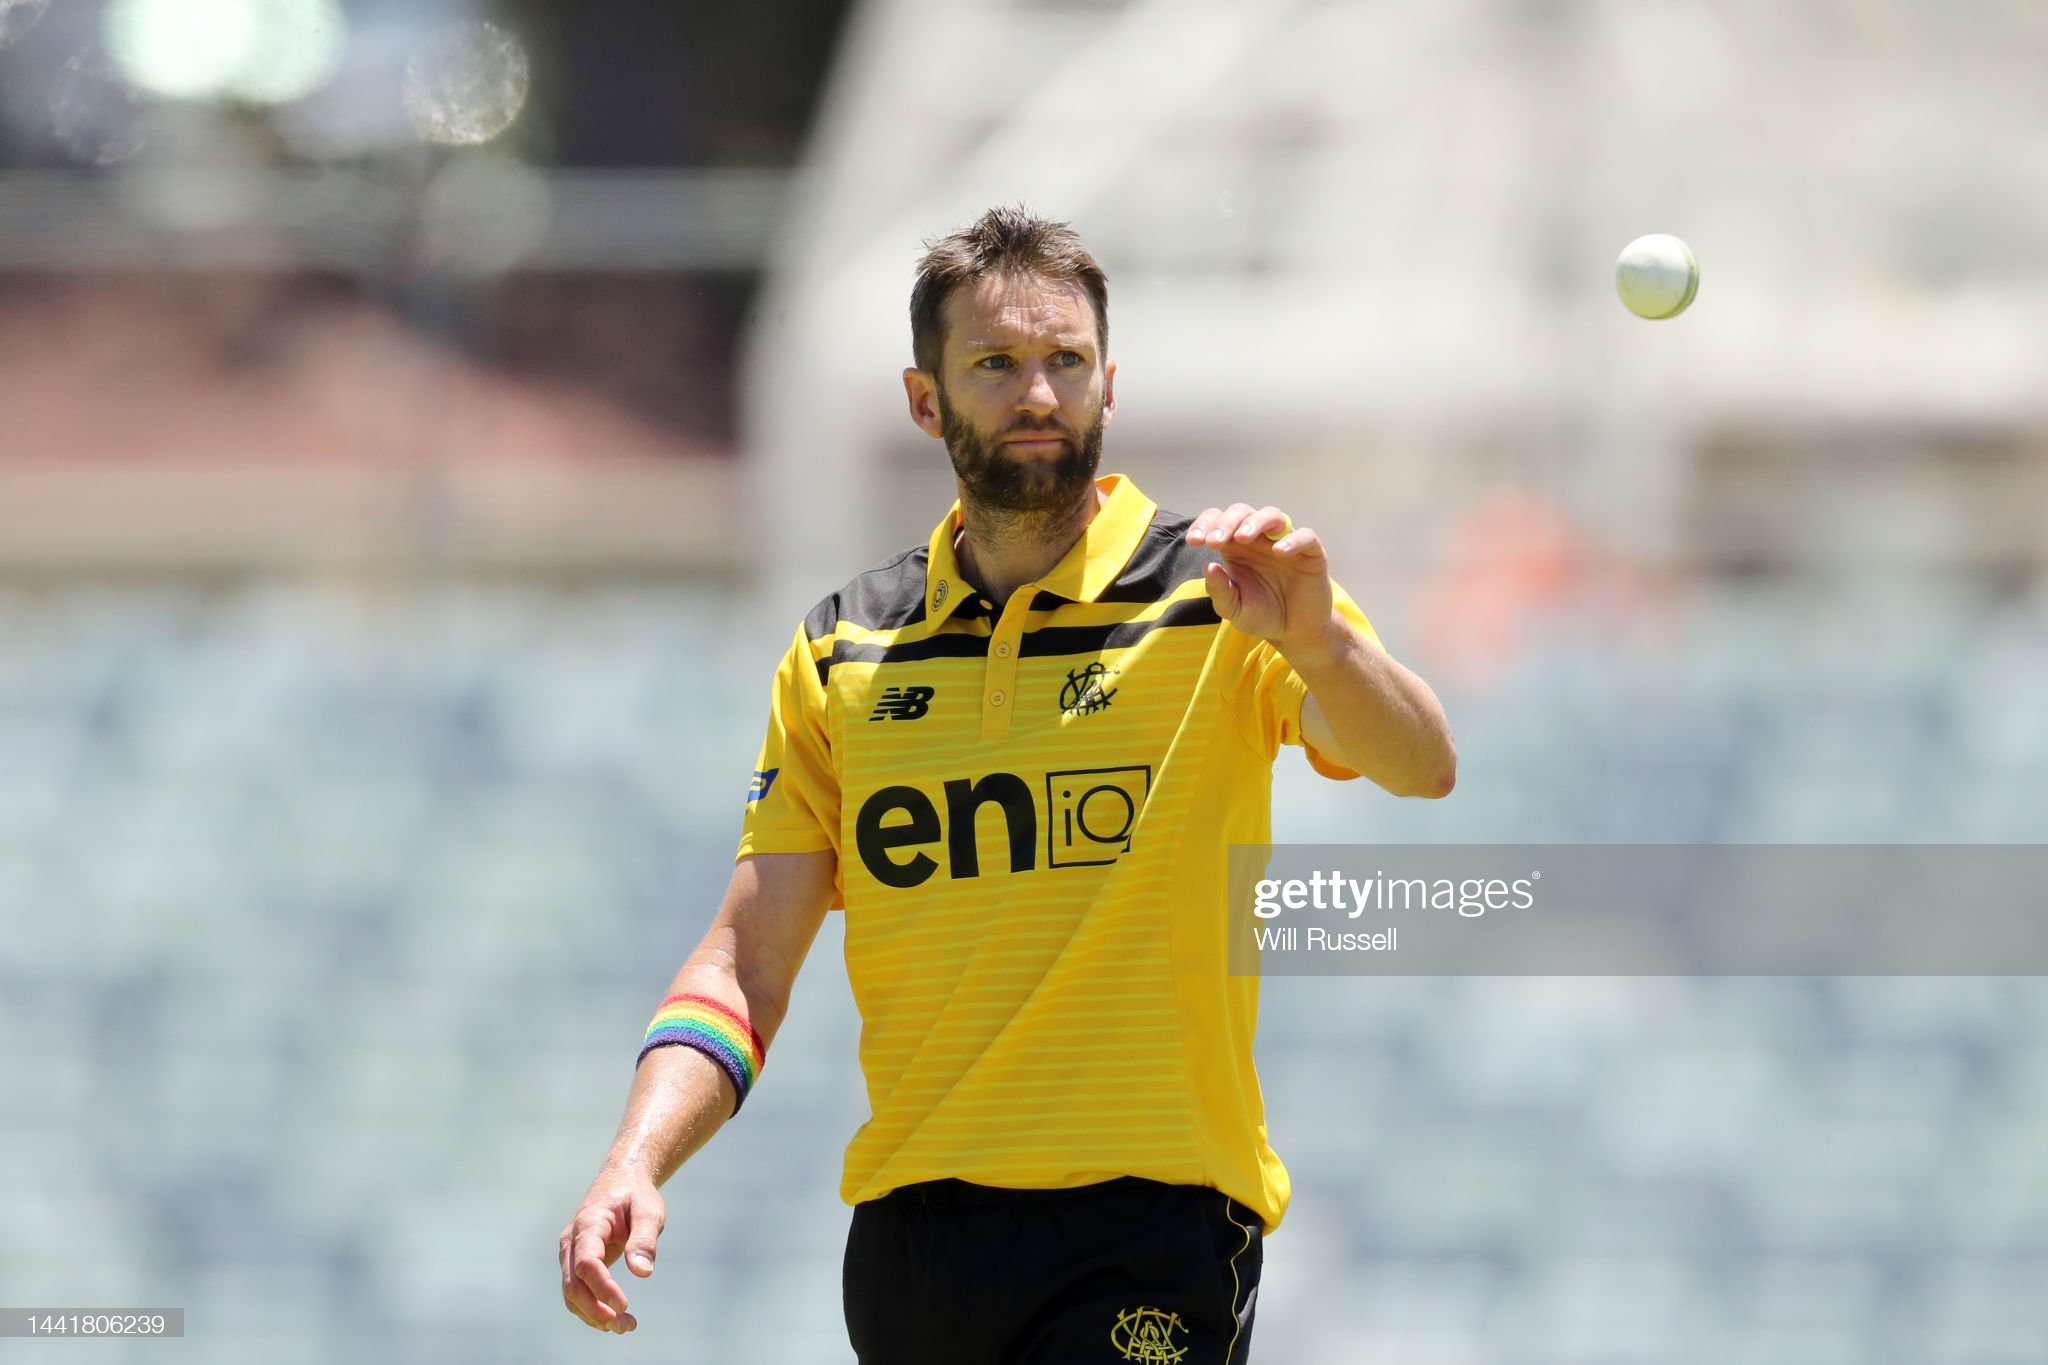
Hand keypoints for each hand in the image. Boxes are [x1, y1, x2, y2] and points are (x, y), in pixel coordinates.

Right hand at [559, 1168, 665, 1333]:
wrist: (621, 1181)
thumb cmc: (636, 1195)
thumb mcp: (649, 1210)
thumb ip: (644, 1239)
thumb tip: (642, 1272)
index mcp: (589, 1224)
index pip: (586, 1263)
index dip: (602, 1287)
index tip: (624, 1305)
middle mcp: (572, 1241)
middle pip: (573, 1284)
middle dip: (597, 1310)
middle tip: (627, 1325)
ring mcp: (570, 1252)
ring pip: (571, 1293)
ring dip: (594, 1315)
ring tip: (625, 1326)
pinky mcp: (575, 1262)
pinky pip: (576, 1291)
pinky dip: (591, 1309)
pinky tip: (613, 1319)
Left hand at [1186, 503, 1334, 653]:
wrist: (1294, 632)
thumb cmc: (1261, 615)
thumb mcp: (1234, 609)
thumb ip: (1219, 591)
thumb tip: (1208, 566)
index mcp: (1235, 547)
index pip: (1218, 522)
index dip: (1205, 524)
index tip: (1195, 541)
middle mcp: (1259, 539)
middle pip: (1242, 512)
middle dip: (1226, 523)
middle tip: (1214, 541)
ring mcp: (1285, 542)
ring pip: (1272, 515)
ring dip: (1255, 522)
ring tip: (1242, 538)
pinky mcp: (1311, 553)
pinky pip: (1305, 536)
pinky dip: (1292, 540)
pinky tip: (1278, 552)